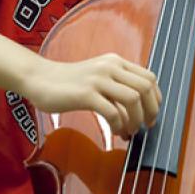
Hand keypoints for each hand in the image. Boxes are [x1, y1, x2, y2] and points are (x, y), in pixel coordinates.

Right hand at [22, 53, 160, 137]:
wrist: (38, 78)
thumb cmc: (67, 82)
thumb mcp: (97, 75)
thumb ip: (117, 84)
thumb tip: (139, 109)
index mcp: (114, 61)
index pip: (150, 78)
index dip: (156, 100)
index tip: (151, 115)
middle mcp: (109, 67)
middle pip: (146, 88)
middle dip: (150, 112)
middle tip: (145, 126)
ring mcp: (97, 79)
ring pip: (133, 99)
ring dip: (135, 120)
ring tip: (128, 131)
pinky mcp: (85, 94)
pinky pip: (113, 113)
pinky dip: (119, 126)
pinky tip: (114, 131)